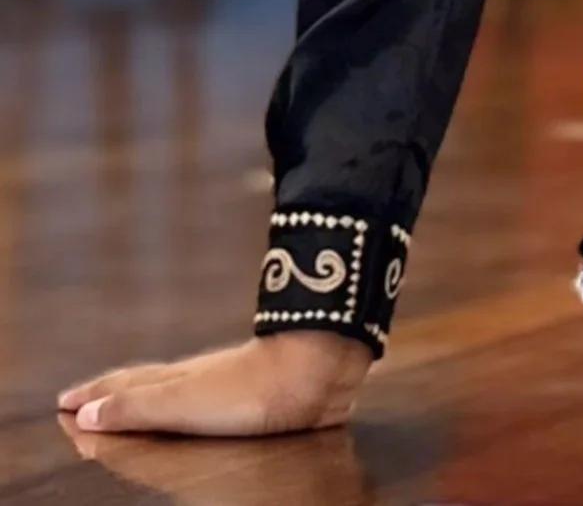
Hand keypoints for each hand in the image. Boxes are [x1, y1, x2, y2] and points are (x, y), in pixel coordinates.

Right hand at [57, 332, 372, 436]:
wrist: (315, 372)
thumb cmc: (247, 392)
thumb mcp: (181, 402)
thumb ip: (135, 408)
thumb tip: (83, 412)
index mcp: (174, 381)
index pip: (125, 387)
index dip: (94, 395)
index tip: (65, 399)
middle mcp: (196, 377)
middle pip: (146, 383)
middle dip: (113, 391)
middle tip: (84, 396)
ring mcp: (226, 382)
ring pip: (175, 386)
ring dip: (147, 394)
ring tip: (133, 397)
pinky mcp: (254, 392)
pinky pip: (204, 397)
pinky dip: (184, 401)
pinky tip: (201, 402)